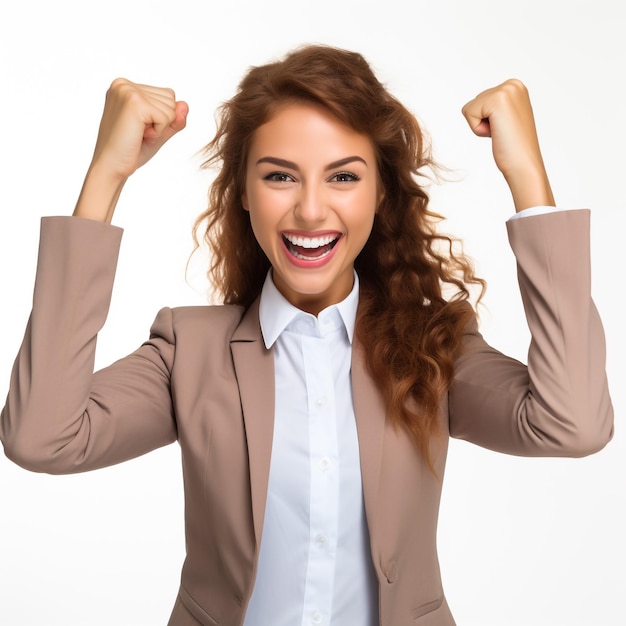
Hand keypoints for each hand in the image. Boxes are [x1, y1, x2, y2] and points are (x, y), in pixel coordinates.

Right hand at [74, 79, 187, 222]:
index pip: (166, 95)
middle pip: (171, 98)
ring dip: (160, 128)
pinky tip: (140, 136)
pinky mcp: (135, 102)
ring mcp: (128, 91)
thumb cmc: (130, 150)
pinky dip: (159, 132)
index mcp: (125, 86)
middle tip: (138, 133)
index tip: (139, 128)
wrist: (111, 167)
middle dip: (162, 122)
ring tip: (138, 134)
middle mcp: (124, 84)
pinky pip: (167, 117)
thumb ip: (174, 118)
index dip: (161, 118)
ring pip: (171, 108)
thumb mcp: (158, 131)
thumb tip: (185, 105)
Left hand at [462, 79, 553, 210]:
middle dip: (483, 122)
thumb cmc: (514, 148)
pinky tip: (496, 133)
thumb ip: (496, 108)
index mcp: (515, 86)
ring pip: (470, 108)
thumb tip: (486, 108)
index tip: (504, 128)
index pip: (480, 101)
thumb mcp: (505, 119)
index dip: (486, 121)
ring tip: (500, 133)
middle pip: (474, 103)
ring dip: (480, 126)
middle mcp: (513, 84)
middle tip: (502, 133)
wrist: (524, 165)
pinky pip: (468, 113)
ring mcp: (506, 90)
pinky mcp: (497, 100)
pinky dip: (477, 129)